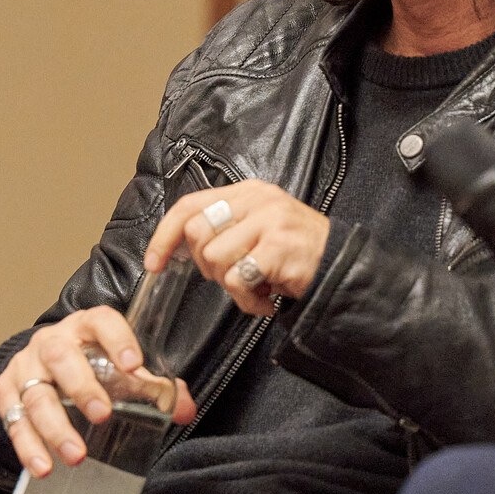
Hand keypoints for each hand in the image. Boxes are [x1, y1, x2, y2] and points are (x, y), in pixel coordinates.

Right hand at [0, 306, 196, 478]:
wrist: (44, 364)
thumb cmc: (91, 364)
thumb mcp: (121, 367)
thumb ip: (155, 387)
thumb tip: (184, 410)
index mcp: (86, 327)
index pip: (101, 321)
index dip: (117, 338)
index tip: (133, 363)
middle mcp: (52, 342)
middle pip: (60, 357)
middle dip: (81, 387)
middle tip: (102, 415)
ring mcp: (25, 366)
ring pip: (35, 394)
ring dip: (55, 428)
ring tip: (76, 456)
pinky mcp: (5, 391)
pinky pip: (13, 419)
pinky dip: (27, 446)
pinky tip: (42, 466)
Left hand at [144, 180, 330, 314]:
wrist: (341, 266)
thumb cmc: (294, 254)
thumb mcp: (257, 229)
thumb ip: (223, 229)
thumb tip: (178, 246)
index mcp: (247, 192)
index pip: (189, 205)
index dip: (164, 235)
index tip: (153, 262)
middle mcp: (257, 199)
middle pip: (197, 233)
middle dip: (207, 266)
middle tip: (234, 277)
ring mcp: (270, 221)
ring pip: (215, 258)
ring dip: (231, 285)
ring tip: (256, 287)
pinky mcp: (278, 247)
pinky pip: (239, 279)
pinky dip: (248, 300)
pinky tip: (266, 299)